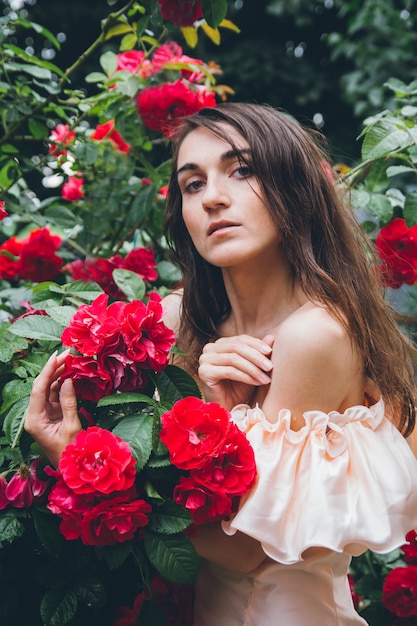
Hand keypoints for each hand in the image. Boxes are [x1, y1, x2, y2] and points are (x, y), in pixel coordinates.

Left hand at [24, 350, 81, 466]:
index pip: (38, 389)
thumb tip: (69, 380)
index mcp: (35, 420)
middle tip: (68, 354)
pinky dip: (63, 384)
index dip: (48, 370)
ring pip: (48, 389)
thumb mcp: (72, 427)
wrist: (73, 469)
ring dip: (59, 374)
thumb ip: (69, 403)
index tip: (58, 356)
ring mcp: (43, 415)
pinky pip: (55, 395)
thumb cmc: (72, 452)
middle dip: (53, 369)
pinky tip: (70, 374)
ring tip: (70, 360)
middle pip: (42, 386)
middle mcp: (35, 416)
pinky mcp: (51, 415)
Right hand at [198, 334, 273, 409]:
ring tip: (265, 378)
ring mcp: (205, 360)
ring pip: (234, 359)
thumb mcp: (253, 368)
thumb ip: (260, 353)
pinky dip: (245, 376)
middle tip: (270, 367)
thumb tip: (271, 337)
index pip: (240, 340)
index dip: (256, 344)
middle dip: (256, 357)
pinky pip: (229, 371)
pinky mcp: (204, 372)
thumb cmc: (239, 388)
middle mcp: (209, 349)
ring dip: (253, 368)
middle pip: (237, 347)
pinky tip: (256, 382)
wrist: (228, 409)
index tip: (270, 351)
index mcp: (220, 344)